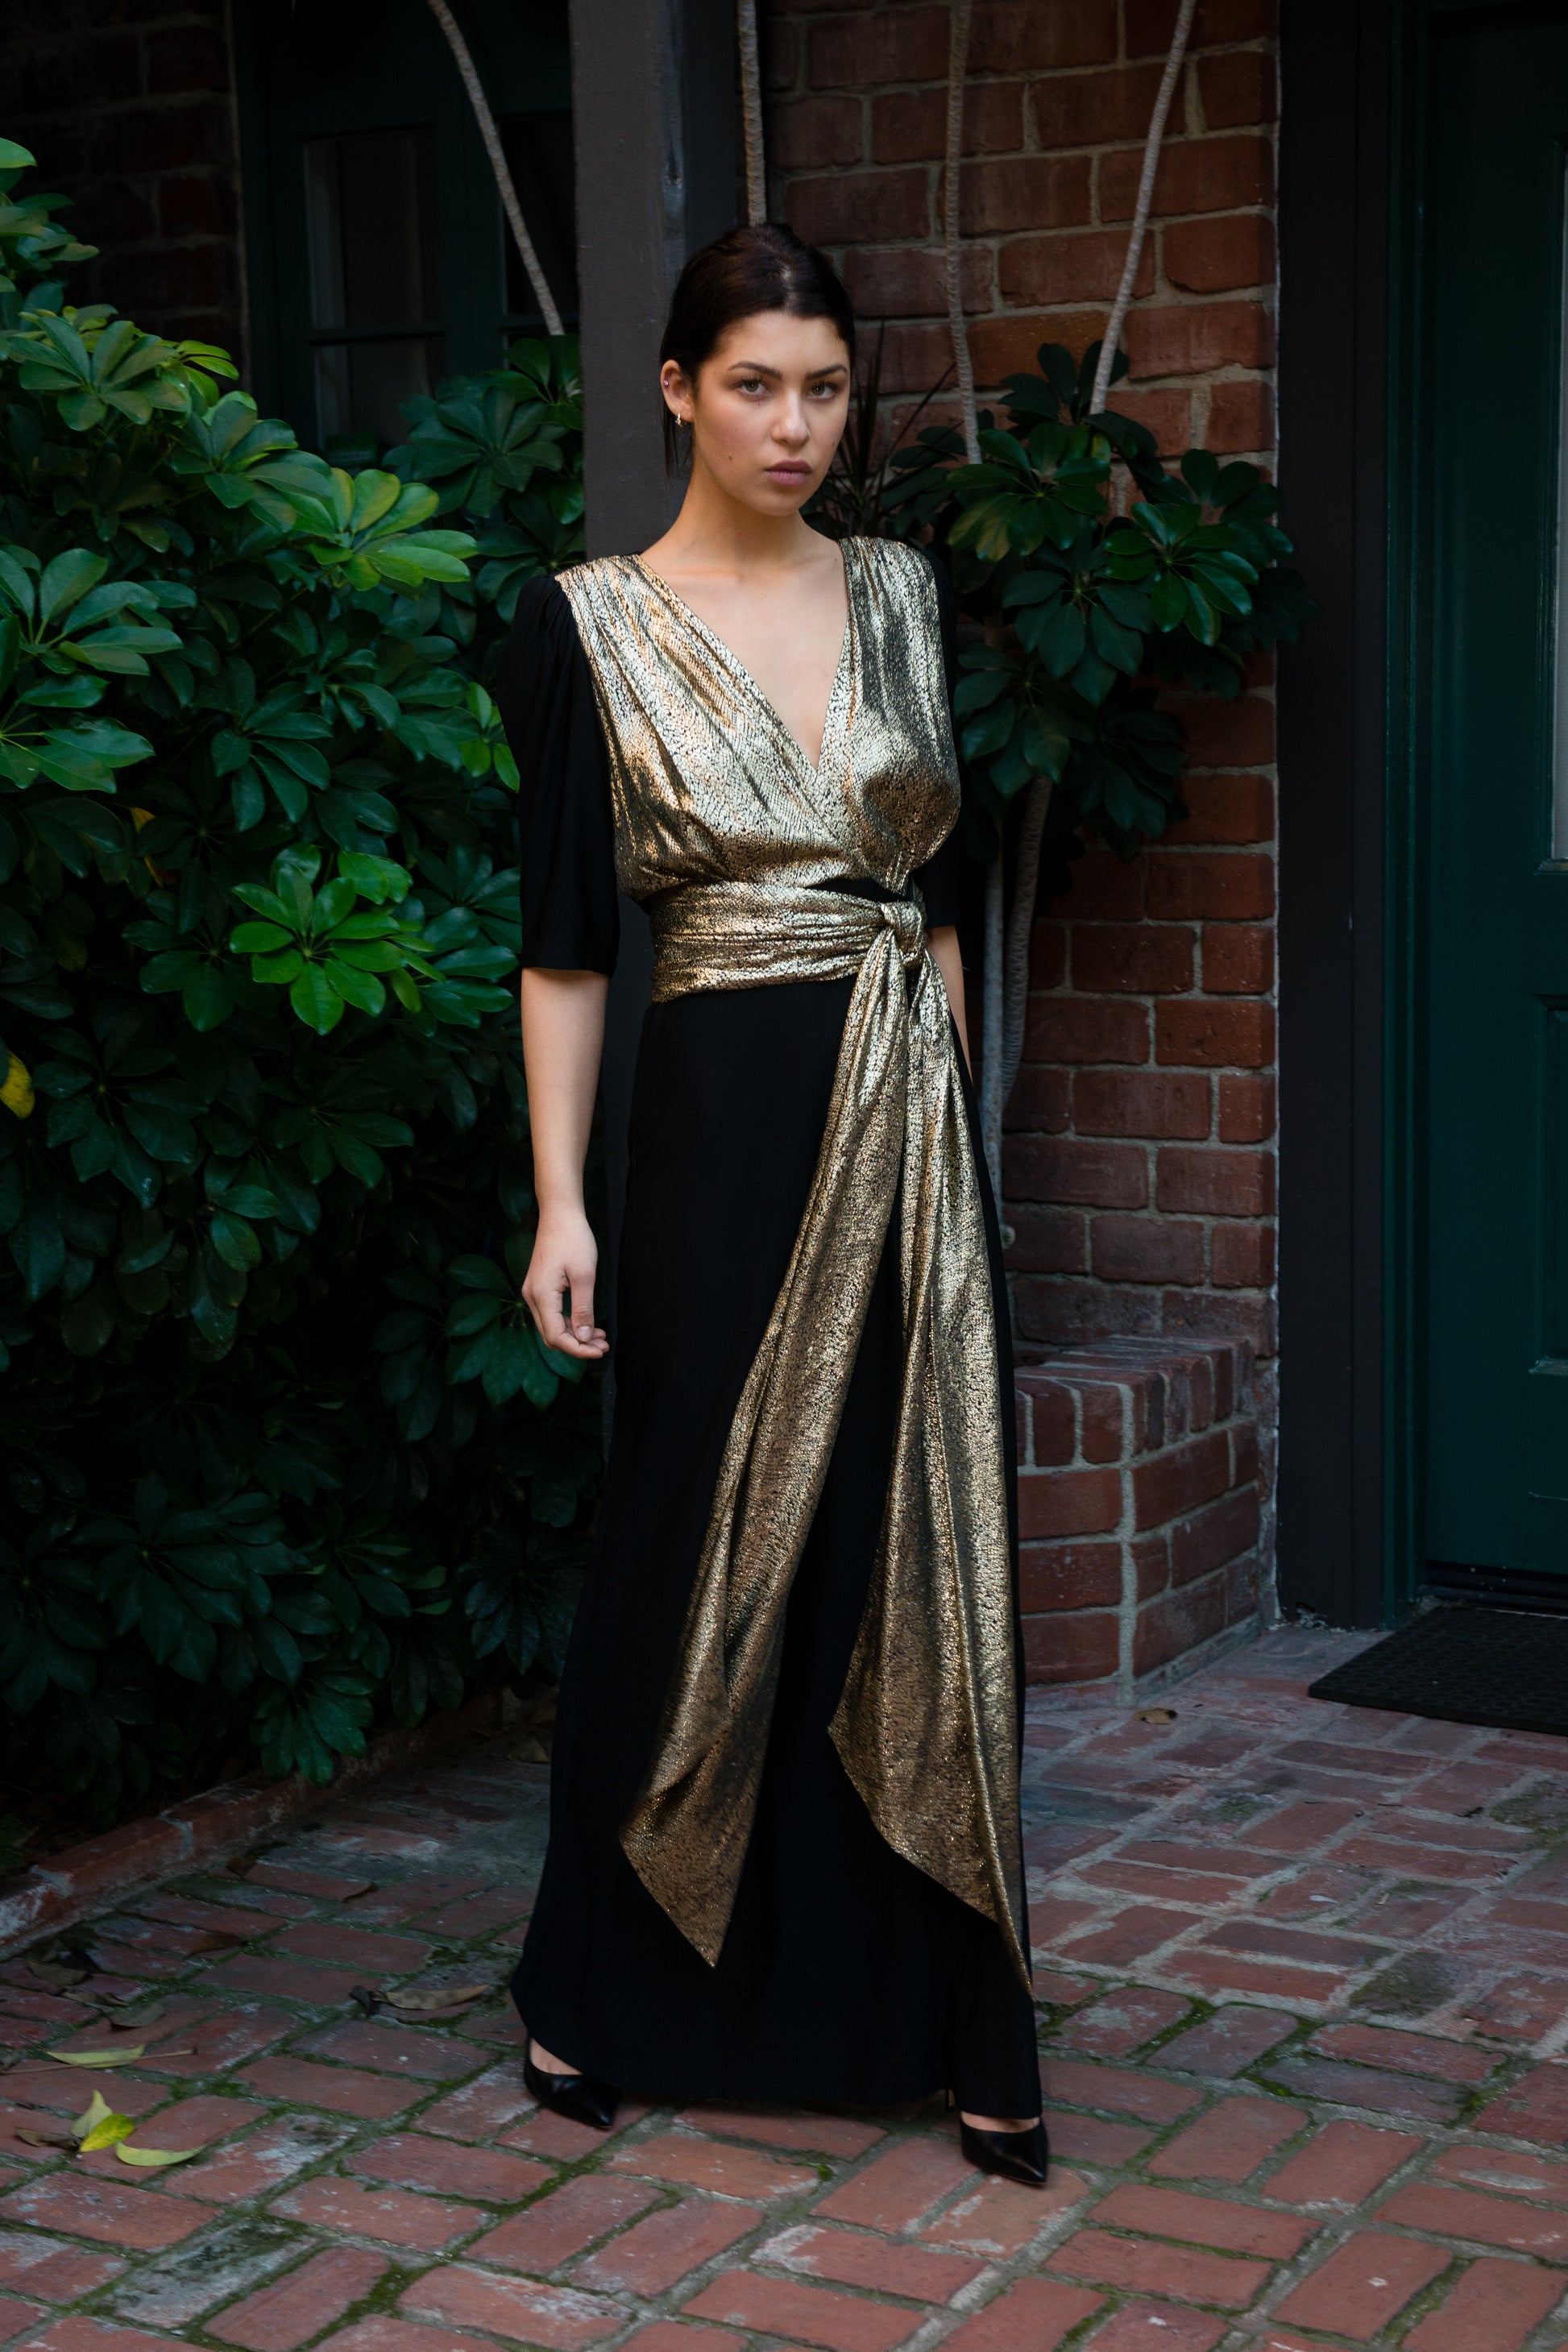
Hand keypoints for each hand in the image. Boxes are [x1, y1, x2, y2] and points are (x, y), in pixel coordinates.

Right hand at [523, 1208, 608, 1359]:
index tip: (600, 1350)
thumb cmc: (573, 1238)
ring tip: (600, 1337)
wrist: (559, 1213)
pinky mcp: (538, 1287)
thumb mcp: (584, 1275)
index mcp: (541, 1295)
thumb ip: (583, 1309)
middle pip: (551, 1335)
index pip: (556, 1336)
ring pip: (551, 1326)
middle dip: (577, 1345)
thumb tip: (584, 1337)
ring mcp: (533, 1292)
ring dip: (575, 1335)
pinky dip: (569, 1322)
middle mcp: (531, 1297)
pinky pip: (551, 1314)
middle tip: (603, 1346)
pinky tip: (587, 1323)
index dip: (578, 1349)